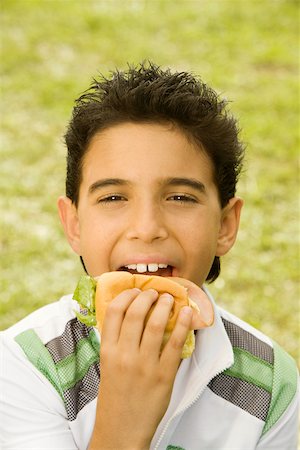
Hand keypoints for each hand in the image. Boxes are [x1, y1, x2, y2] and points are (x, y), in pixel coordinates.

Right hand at [89, 288, 193, 449]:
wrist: (121, 430)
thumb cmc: (115, 396)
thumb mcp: (107, 366)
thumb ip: (116, 342)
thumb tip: (132, 314)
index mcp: (107, 351)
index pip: (114, 311)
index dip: (127, 295)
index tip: (135, 291)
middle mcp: (124, 355)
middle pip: (136, 312)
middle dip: (148, 296)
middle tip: (155, 292)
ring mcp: (145, 365)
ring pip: (157, 324)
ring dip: (165, 305)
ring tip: (170, 299)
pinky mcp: (164, 375)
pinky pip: (175, 343)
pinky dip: (183, 324)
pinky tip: (187, 313)